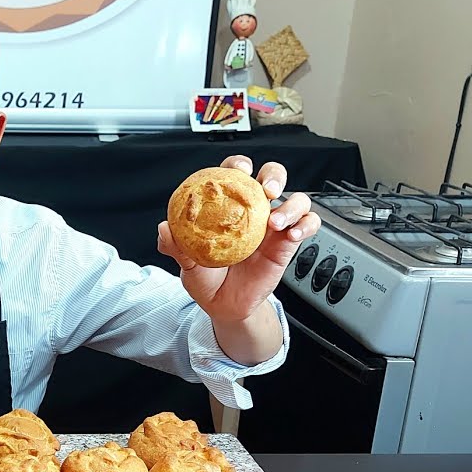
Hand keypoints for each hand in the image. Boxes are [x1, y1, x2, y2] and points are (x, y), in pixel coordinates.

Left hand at [157, 155, 320, 322]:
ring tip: (276, 223)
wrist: (224, 306)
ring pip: (297, 199)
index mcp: (229, 205)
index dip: (239, 165)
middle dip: (274, 175)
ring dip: (292, 205)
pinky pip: (308, 225)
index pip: (236, 174)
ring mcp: (275, 225)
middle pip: (272, 177)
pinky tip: (293, 234)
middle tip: (266, 189)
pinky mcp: (289, 243)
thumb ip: (175, 246)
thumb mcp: (187, 263)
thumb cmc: (206, 279)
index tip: (239, 171)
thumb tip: (164, 229)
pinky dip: (306, 224)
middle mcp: (255, 210)